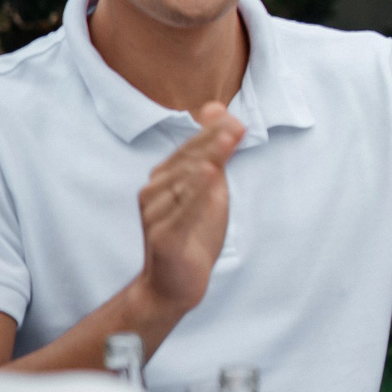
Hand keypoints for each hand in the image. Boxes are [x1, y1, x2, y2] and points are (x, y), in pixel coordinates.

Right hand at [136, 104, 243, 315]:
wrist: (175, 284)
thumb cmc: (193, 233)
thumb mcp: (210, 189)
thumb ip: (215, 152)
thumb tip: (217, 108)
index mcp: (164, 177)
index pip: (190, 149)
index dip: (213, 133)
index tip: (237, 120)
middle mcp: (154, 192)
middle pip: (186, 162)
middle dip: (212, 142)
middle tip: (237, 127)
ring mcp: (155, 214)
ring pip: (183, 183)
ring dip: (205, 161)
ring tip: (225, 143)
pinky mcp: (162, 236)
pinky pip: (181, 212)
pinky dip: (195, 192)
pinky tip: (209, 176)